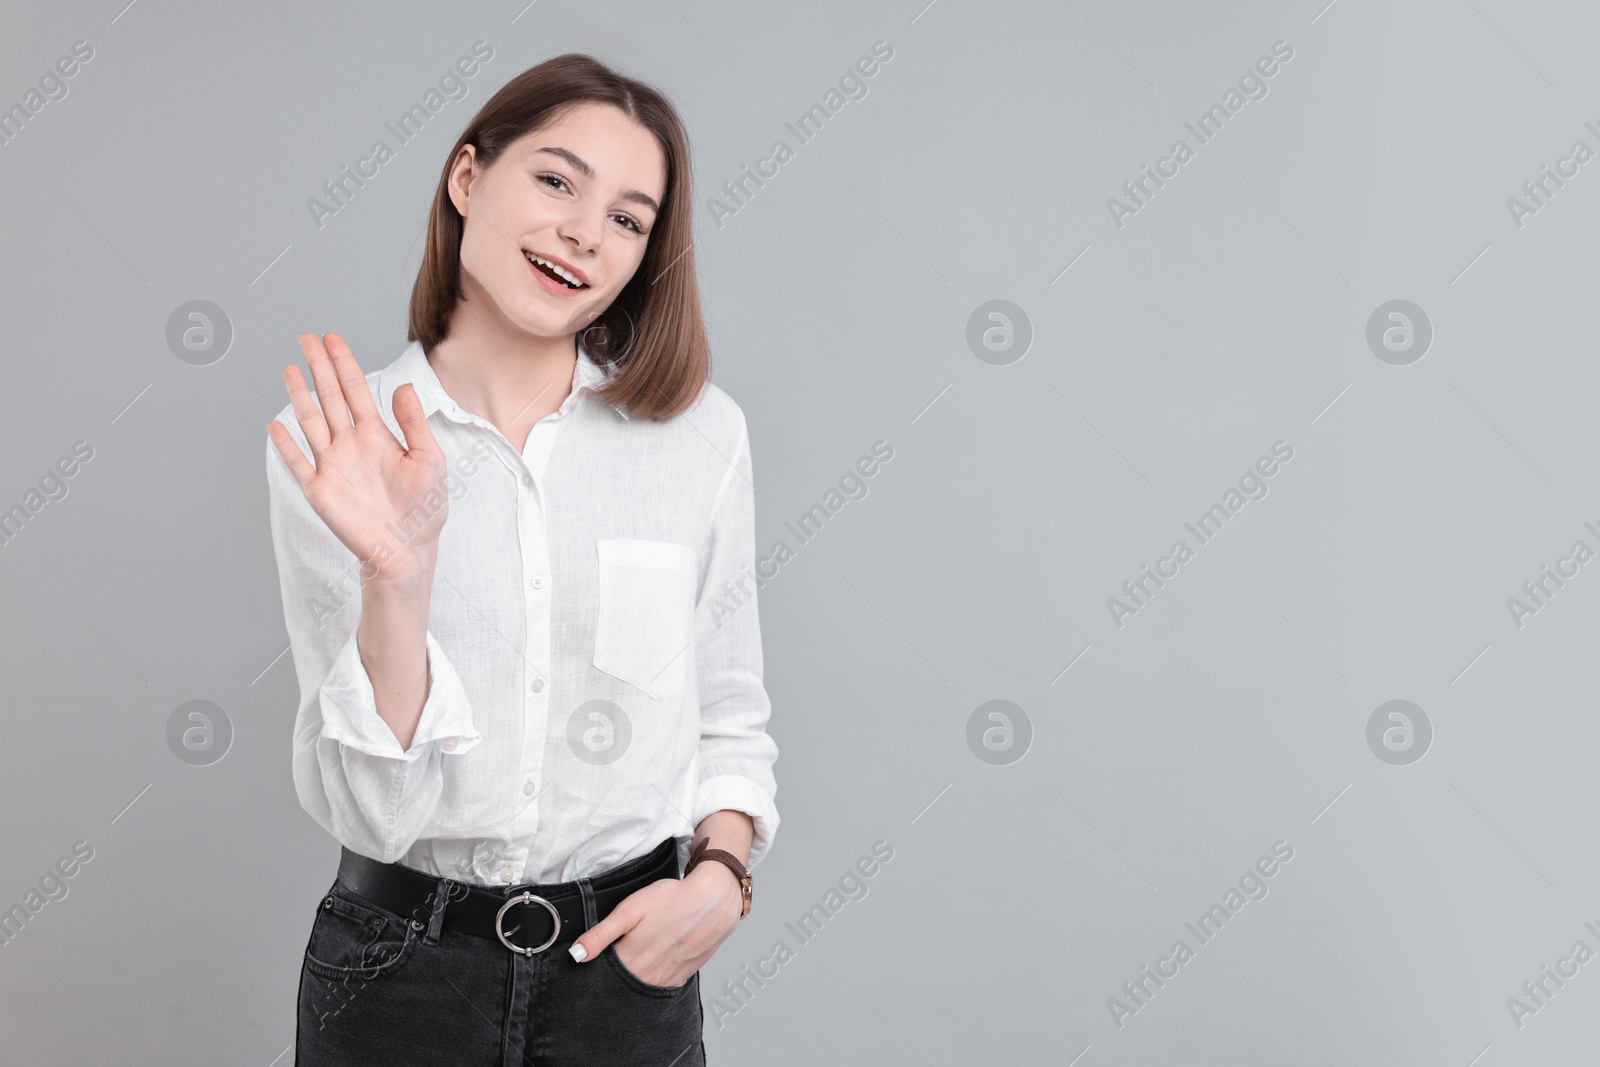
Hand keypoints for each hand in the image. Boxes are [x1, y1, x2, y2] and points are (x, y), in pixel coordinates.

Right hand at [267, 332, 448, 589]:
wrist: (409, 550)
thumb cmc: (423, 509)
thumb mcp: (429, 460)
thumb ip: (414, 423)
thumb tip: (404, 385)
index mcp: (377, 435)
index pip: (356, 391)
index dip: (344, 364)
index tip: (332, 338)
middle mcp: (351, 445)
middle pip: (330, 398)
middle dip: (319, 367)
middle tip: (306, 337)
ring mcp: (333, 466)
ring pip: (311, 422)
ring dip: (299, 395)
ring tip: (290, 368)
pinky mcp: (321, 490)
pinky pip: (299, 462)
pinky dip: (286, 444)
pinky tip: (275, 424)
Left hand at [569, 864, 743, 987]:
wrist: (714, 901)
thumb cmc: (672, 900)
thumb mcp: (630, 910)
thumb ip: (601, 934)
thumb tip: (576, 954)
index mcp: (630, 962)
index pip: (601, 975)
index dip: (595, 964)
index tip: (595, 955)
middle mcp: (647, 977)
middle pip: (620, 983)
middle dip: (613, 973)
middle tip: (621, 947)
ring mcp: (666, 980)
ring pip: (641, 986)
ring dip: (635, 975)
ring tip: (641, 950)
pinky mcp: (681, 978)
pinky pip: (660, 984)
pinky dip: (654, 975)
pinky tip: (657, 956)